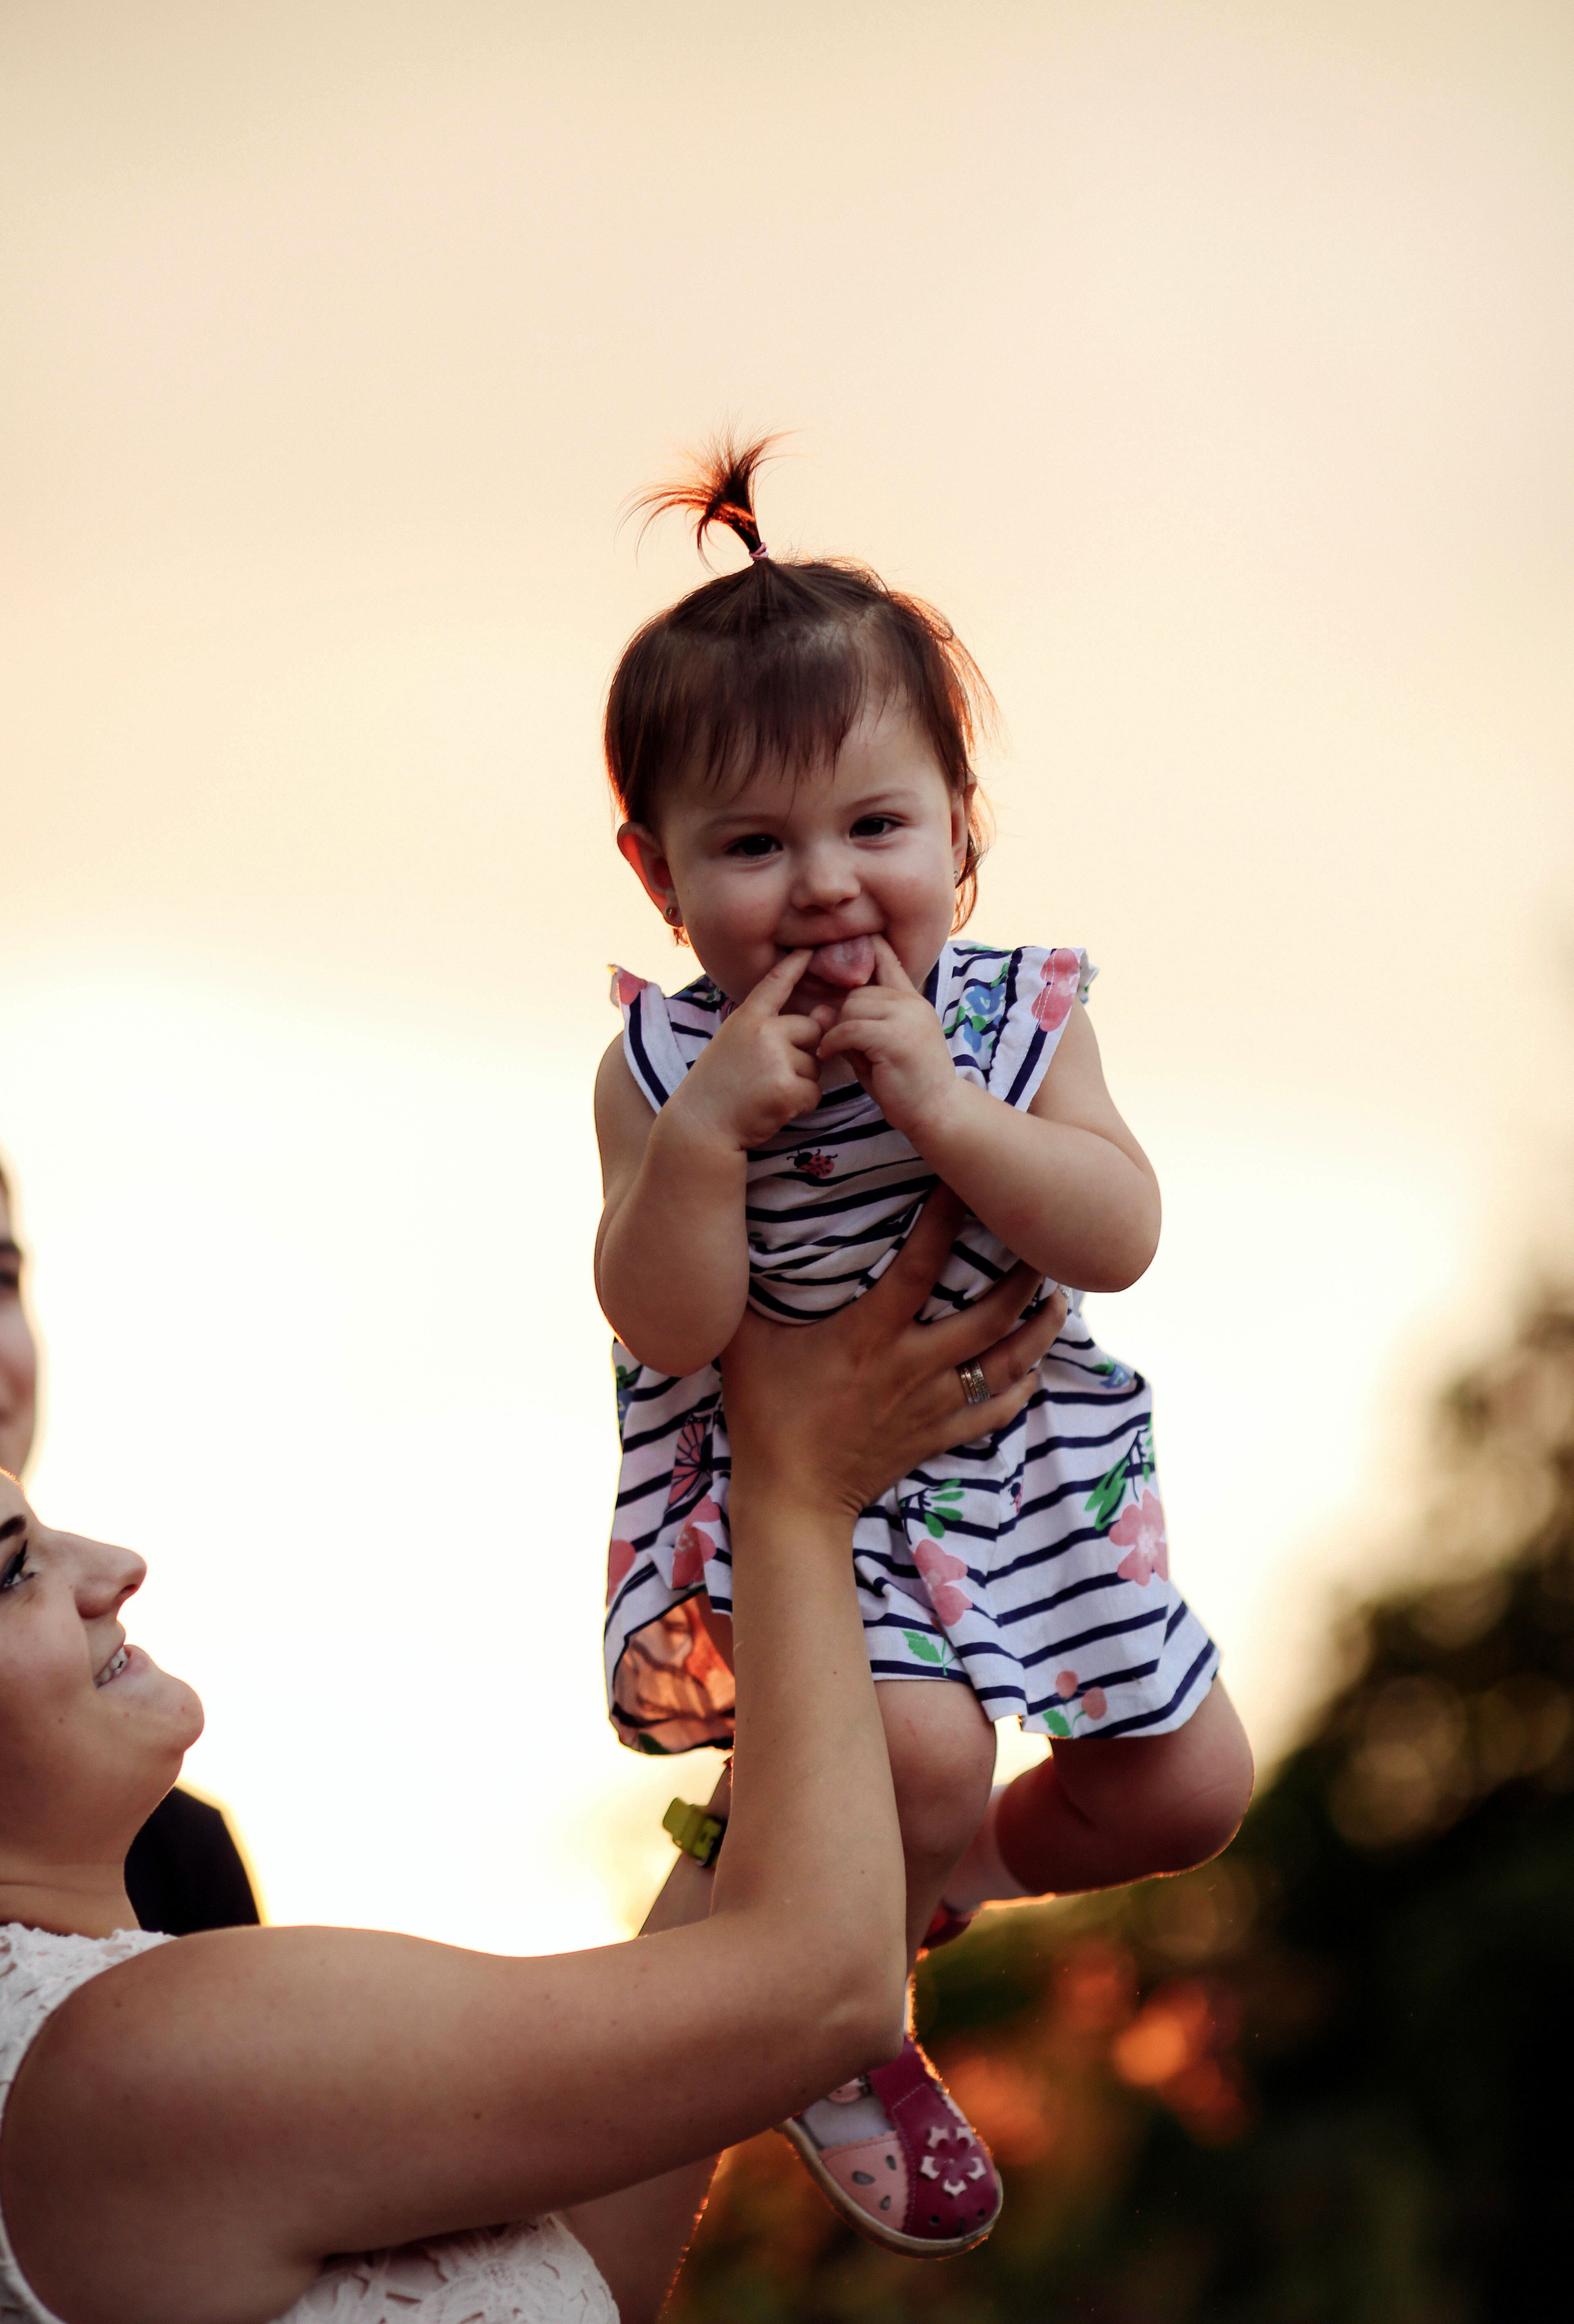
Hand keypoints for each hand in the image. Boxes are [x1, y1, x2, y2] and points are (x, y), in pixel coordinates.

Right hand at [671, 951, 832, 1151]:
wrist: (700, 1124)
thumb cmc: (719, 1086)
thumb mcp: (736, 1045)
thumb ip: (776, 1030)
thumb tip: (826, 1014)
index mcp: (747, 1017)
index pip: (775, 984)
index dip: (794, 965)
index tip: (808, 949)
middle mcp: (763, 1031)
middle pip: (810, 1029)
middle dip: (803, 1051)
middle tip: (770, 1074)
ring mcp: (776, 1058)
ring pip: (814, 1064)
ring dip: (800, 1081)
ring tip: (766, 1092)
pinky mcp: (787, 1088)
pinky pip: (814, 1092)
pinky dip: (801, 1104)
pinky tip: (775, 1108)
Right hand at [720, 1187, 1067, 1520]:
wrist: (792, 1501)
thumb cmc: (765, 1415)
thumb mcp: (743, 1345)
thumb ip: (742, 1291)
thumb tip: (730, 1236)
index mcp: (870, 1336)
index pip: (919, 1267)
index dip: (947, 1221)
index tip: (968, 1183)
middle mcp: (913, 1367)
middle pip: (989, 1315)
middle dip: (1024, 1277)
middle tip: (1044, 1240)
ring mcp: (933, 1405)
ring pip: (1006, 1362)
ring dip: (1039, 1330)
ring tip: (1059, 1297)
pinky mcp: (940, 1437)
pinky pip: (996, 1410)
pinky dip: (1022, 1387)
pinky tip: (1033, 1366)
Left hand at [814, 937, 959, 1143]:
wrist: (936, 1111)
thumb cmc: (905, 1083)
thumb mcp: (875, 1049)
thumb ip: (852, 1026)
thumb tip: (819, 1010)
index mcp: (911, 1000)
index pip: (887, 959)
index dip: (867, 948)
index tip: (839, 947)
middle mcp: (911, 1003)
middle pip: (857, 991)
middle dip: (842, 1015)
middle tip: (839, 1042)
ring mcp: (907, 1017)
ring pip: (851, 1006)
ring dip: (837, 1029)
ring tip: (838, 1051)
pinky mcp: (896, 1038)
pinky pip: (850, 1028)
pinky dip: (833, 1042)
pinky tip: (828, 1055)